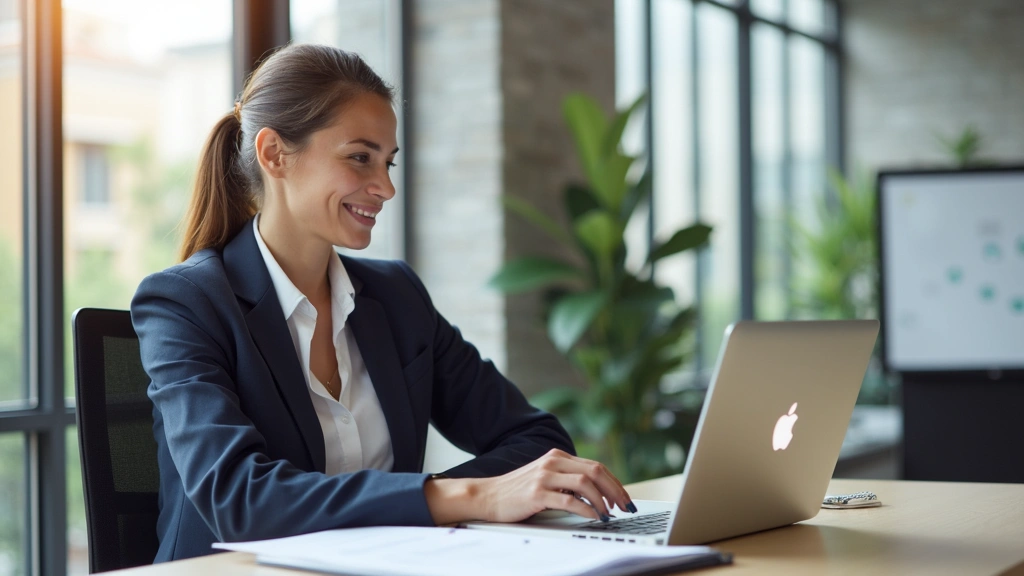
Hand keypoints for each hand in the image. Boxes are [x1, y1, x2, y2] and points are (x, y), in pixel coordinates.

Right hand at [425, 449, 635, 524]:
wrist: (488, 495)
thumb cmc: (517, 491)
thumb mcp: (545, 478)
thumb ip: (566, 479)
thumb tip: (597, 492)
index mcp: (557, 456)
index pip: (595, 466)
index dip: (614, 482)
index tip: (624, 498)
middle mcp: (552, 462)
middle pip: (595, 471)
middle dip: (615, 490)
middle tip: (625, 506)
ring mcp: (545, 477)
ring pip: (586, 483)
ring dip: (603, 500)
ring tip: (609, 513)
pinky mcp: (537, 493)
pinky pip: (570, 500)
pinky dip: (587, 509)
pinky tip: (593, 517)